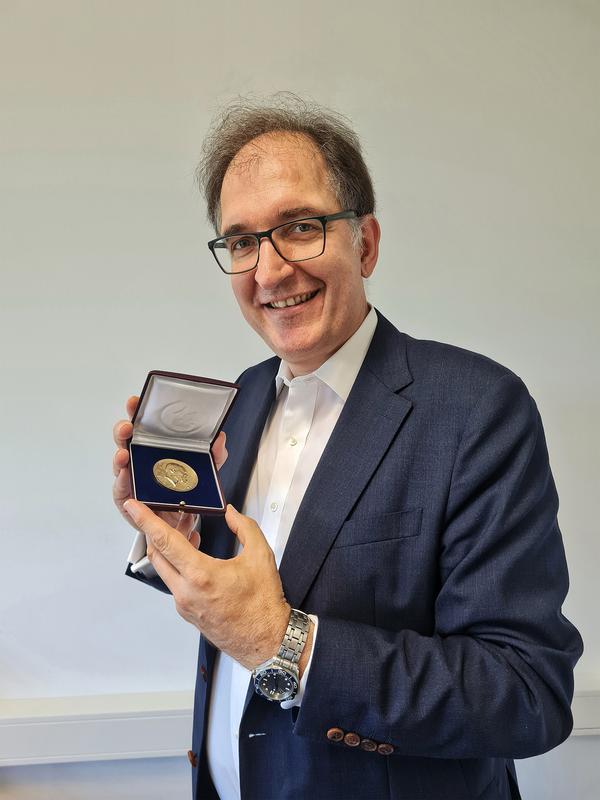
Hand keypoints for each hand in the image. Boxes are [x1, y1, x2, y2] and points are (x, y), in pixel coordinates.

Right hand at [112, 395, 228, 546]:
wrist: (178, 524)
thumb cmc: (183, 493)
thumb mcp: (203, 472)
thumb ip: (214, 456)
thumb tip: (220, 439)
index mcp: (154, 447)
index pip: (143, 425)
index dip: (138, 412)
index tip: (137, 402)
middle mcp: (139, 459)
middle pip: (125, 439)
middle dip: (123, 430)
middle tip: (128, 427)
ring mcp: (131, 477)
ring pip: (119, 462)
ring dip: (120, 456)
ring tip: (124, 453)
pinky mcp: (126, 496)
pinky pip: (121, 488)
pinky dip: (122, 481)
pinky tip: (125, 475)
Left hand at [122, 500, 290, 669]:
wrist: (265, 640)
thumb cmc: (263, 605)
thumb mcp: (260, 556)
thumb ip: (244, 527)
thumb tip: (231, 513)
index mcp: (201, 575)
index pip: (164, 541)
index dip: (146, 521)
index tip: (133, 507)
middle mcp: (186, 592)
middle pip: (156, 555)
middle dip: (157, 532)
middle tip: (169, 517)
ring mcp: (184, 605)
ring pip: (164, 570)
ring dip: (169, 550)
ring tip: (187, 535)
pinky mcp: (187, 613)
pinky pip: (174, 584)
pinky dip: (178, 567)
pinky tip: (193, 558)